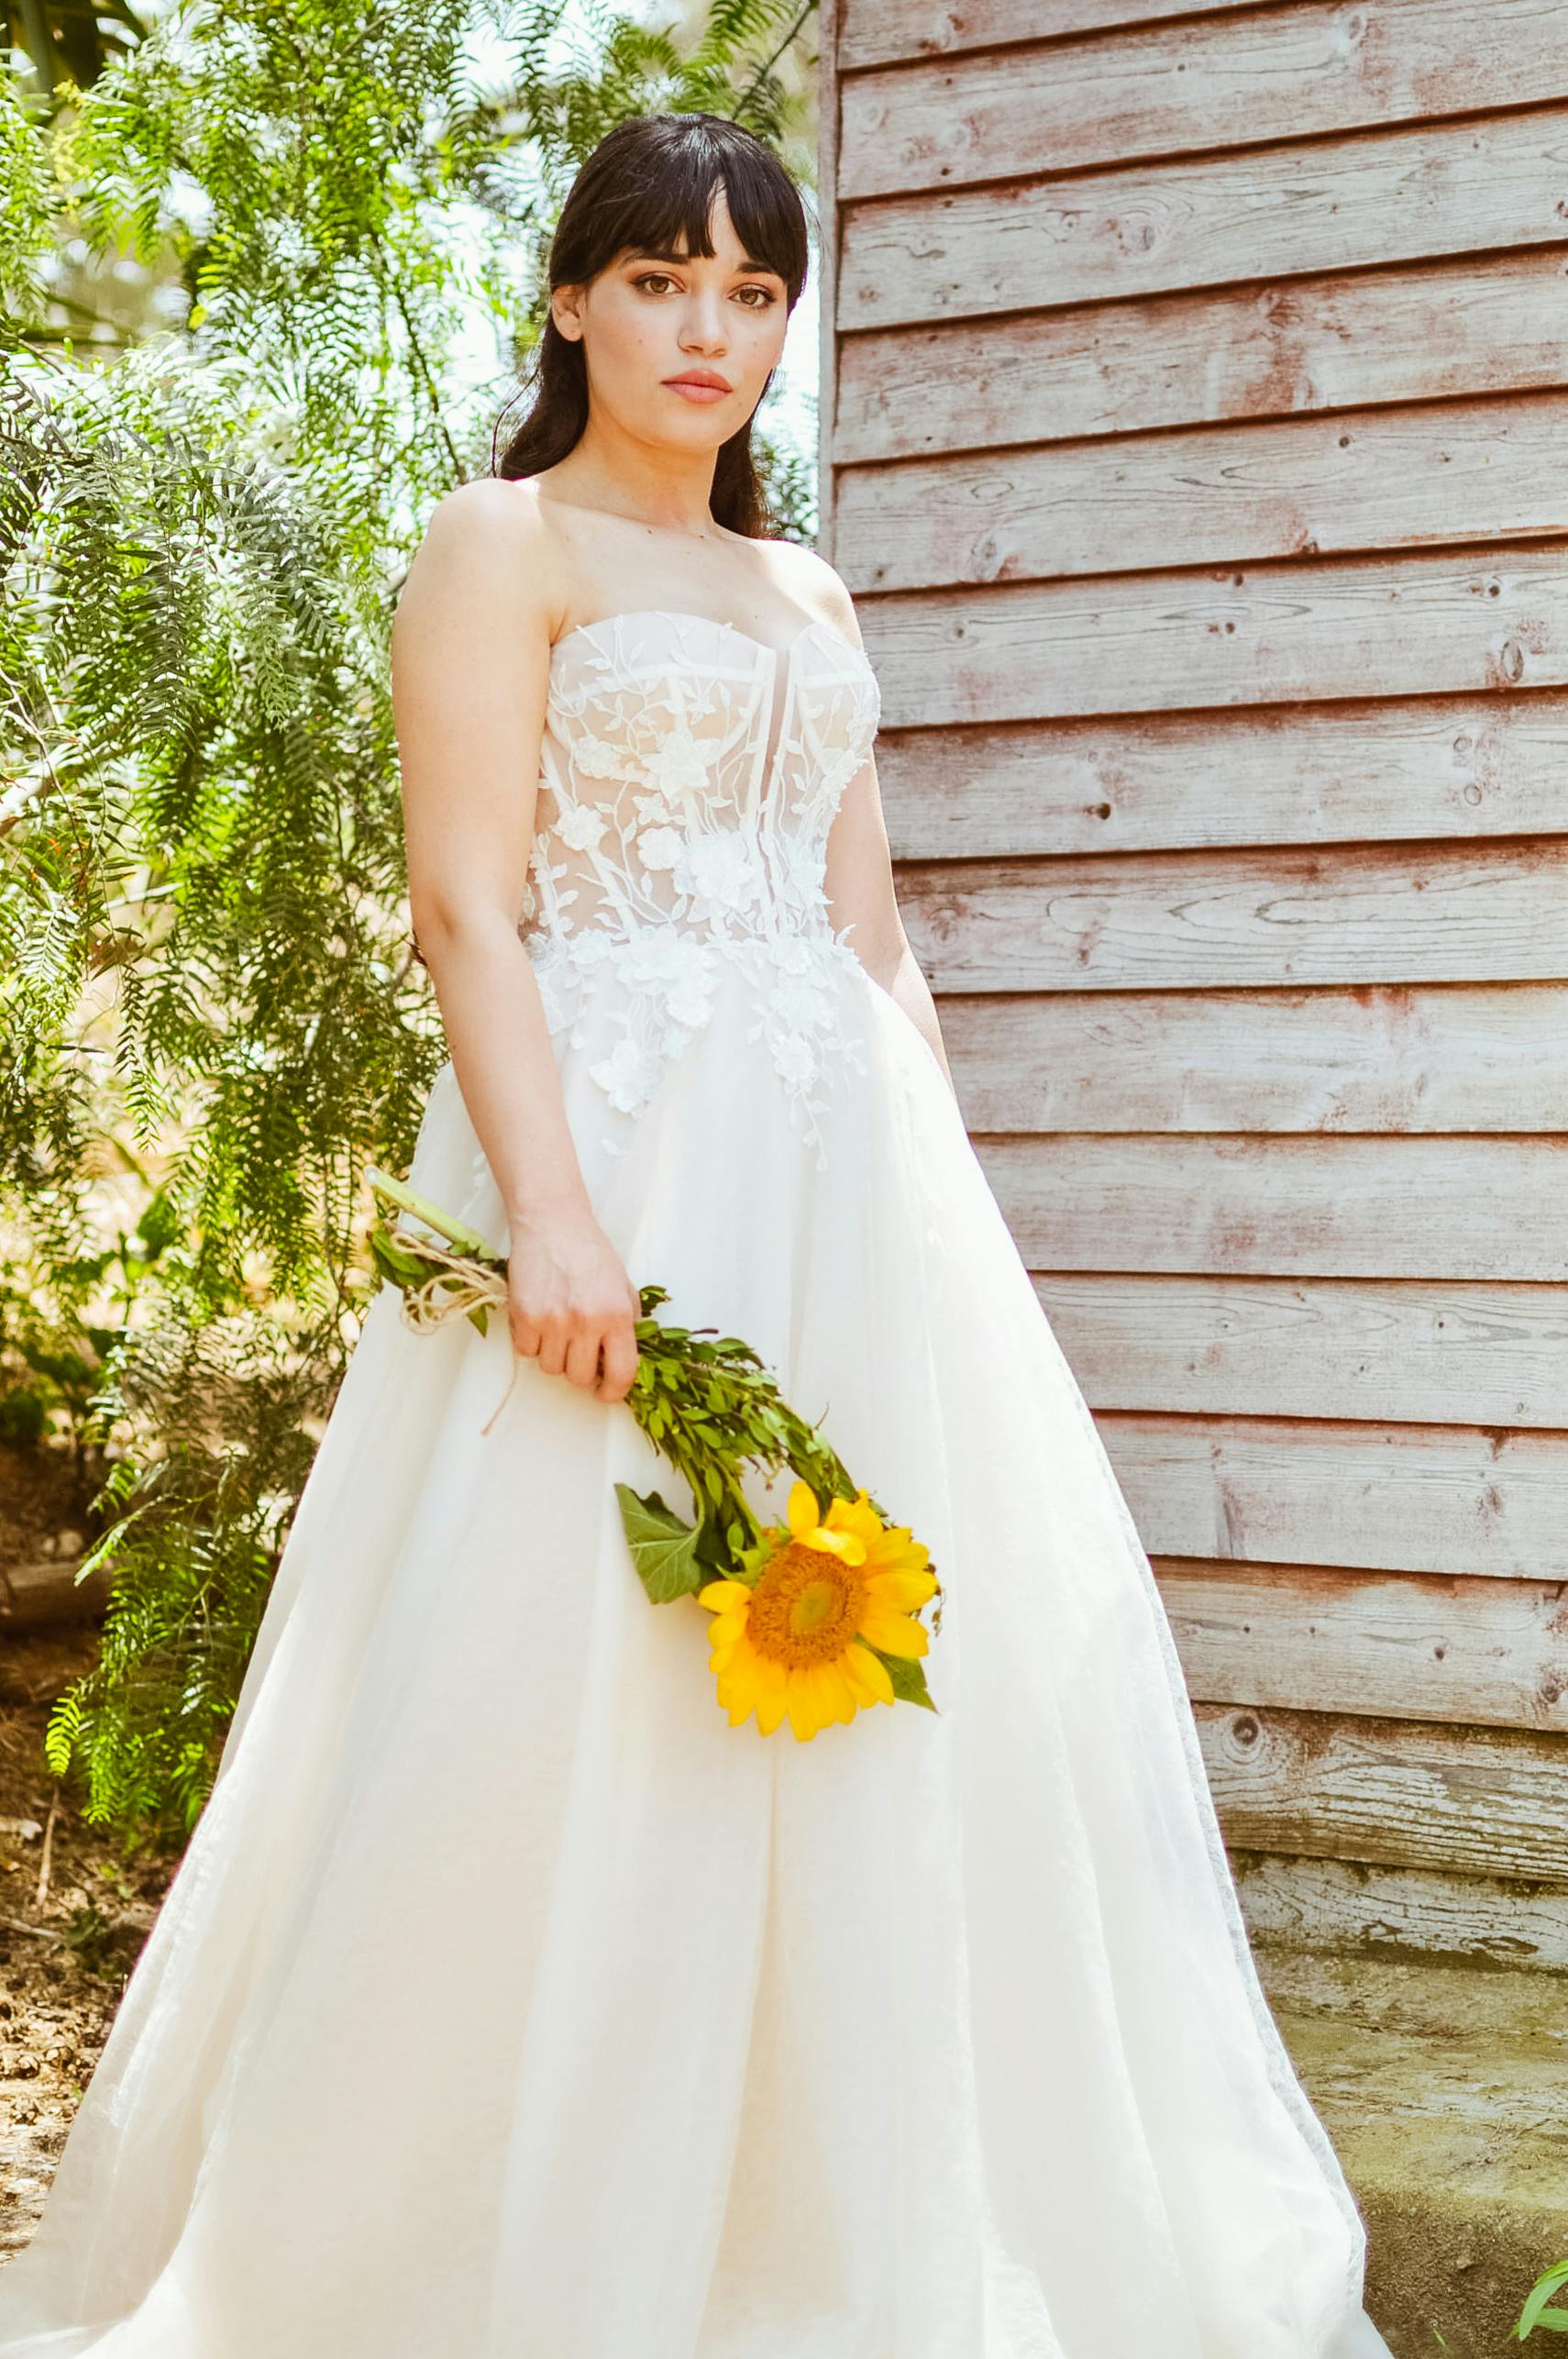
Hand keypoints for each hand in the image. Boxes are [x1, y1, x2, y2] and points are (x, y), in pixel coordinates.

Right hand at [506, 1198, 640, 1402]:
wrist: (552, 1223)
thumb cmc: (590, 1252)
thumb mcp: (623, 1286)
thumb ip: (627, 1323)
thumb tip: (624, 1361)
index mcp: (617, 1315)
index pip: (621, 1373)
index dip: (614, 1391)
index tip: (606, 1392)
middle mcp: (586, 1322)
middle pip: (580, 1378)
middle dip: (581, 1370)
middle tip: (579, 1351)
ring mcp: (552, 1321)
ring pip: (551, 1368)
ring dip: (555, 1356)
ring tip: (558, 1328)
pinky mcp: (523, 1316)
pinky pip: (526, 1352)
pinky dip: (531, 1342)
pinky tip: (539, 1319)